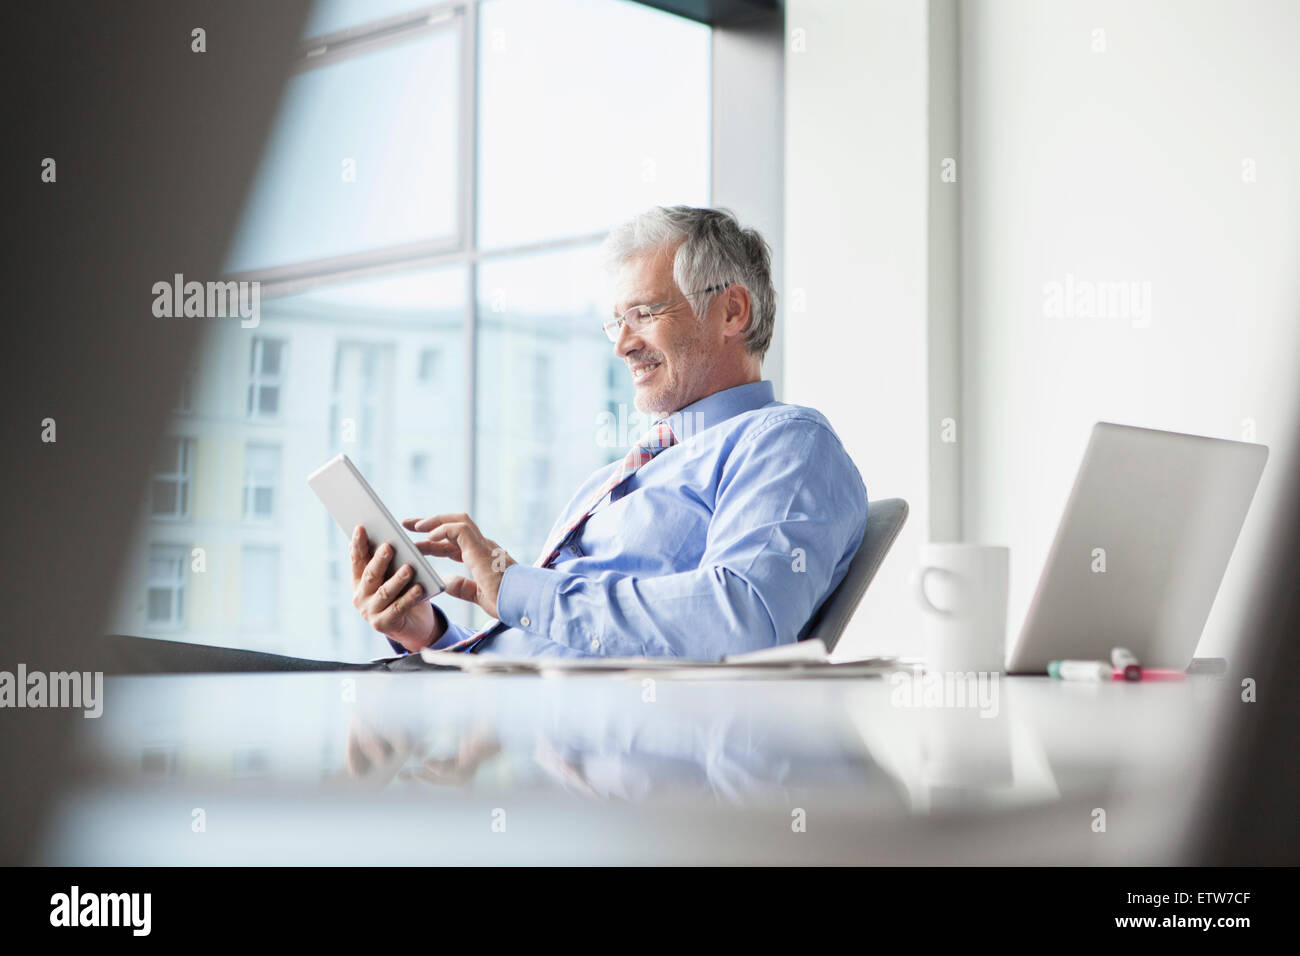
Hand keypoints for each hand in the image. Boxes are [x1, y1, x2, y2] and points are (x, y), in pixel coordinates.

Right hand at [350, 525, 442, 651]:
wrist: (413, 625)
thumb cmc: (403, 592)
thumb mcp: (393, 575)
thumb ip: (387, 561)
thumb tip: (388, 536)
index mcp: (359, 579)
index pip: (357, 559)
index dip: (358, 543)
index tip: (361, 527)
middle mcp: (360, 595)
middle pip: (370, 574)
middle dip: (379, 560)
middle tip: (389, 546)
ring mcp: (369, 611)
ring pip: (385, 592)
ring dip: (397, 579)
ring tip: (409, 568)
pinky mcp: (383, 625)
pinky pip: (398, 608)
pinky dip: (409, 598)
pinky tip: (419, 588)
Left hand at [402, 513, 516, 618]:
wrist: (522, 603)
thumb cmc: (506, 601)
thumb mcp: (478, 596)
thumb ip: (463, 587)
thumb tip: (447, 581)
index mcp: (482, 558)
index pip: (453, 544)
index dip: (433, 542)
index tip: (415, 542)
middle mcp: (484, 547)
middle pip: (453, 527)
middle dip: (429, 524)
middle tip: (408, 524)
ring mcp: (484, 545)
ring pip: (458, 520)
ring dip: (435, 521)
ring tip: (415, 525)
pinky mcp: (482, 548)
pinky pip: (459, 529)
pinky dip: (443, 530)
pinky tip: (429, 536)